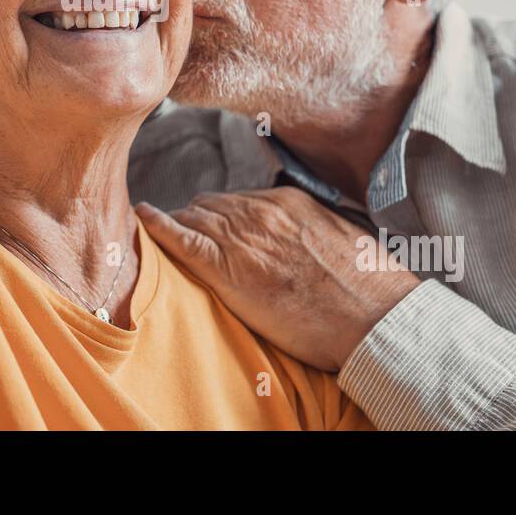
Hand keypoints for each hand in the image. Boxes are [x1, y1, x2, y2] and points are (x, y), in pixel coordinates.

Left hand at [137, 187, 420, 370]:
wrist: (372, 315)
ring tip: (164, 233)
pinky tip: (143, 217)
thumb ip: (312, 230)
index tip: (215, 225)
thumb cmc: (367, 287)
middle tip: (187, 234)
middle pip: (212, 205)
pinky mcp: (228, 269)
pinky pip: (181, 238)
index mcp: (289, 204)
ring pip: (195, 218)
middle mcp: (261, 212)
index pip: (239, 200)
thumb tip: (305, 238)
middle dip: (198, 218)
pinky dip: (158, 225)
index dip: (223, 214)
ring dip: (181, 225)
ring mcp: (242, 238)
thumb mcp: (342, 240)